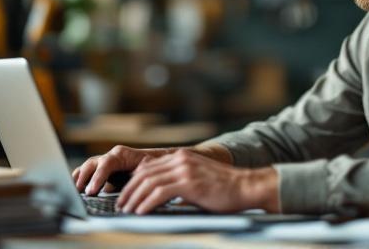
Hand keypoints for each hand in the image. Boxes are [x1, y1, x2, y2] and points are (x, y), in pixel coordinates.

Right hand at [72, 145, 176, 194]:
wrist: (158, 161)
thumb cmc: (154, 165)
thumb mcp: (147, 169)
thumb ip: (135, 177)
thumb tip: (124, 189)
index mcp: (121, 154)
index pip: (105, 164)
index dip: (97, 178)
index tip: (92, 191)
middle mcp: (111, 156)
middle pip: (92, 164)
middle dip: (84, 178)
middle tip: (80, 192)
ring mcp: (105, 161)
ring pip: (88, 167)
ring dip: (79, 178)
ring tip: (74, 191)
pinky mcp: (103, 170)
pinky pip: (88, 172)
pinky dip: (80, 178)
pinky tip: (75, 188)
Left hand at [117, 149, 279, 213]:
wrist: (247, 186)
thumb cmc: (226, 188)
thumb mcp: (199, 179)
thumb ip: (181, 182)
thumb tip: (164, 197)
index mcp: (182, 156)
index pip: (148, 167)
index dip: (133, 181)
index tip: (126, 195)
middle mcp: (181, 159)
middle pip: (144, 173)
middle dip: (129, 190)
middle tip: (121, 205)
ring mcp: (185, 169)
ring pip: (148, 182)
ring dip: (134, 198)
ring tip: (127, 211)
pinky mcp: (189, 183)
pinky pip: (159, 193)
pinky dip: (146, 203)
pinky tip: (140, 212)